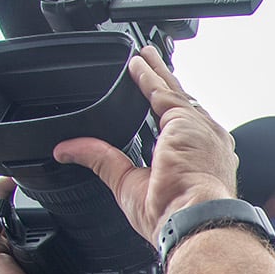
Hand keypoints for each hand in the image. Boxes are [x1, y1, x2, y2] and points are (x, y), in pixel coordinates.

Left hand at [52, 45, 235, 243]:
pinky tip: (135, 64)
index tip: (157, 98)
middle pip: (182, 103)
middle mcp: (206, 141)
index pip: (182, 127)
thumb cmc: (173, 213)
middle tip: (150, 64)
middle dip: (165, 82)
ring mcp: (199, 128)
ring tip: (142, 56)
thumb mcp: (127, 183)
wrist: (192, 217)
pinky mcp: (184, 120)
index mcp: (201, 160)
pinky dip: (148, 76)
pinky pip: (162, 91)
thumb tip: (68, 150)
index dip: (168, 111)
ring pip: (173, 92)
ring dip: (156, 72)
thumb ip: (101, 158)